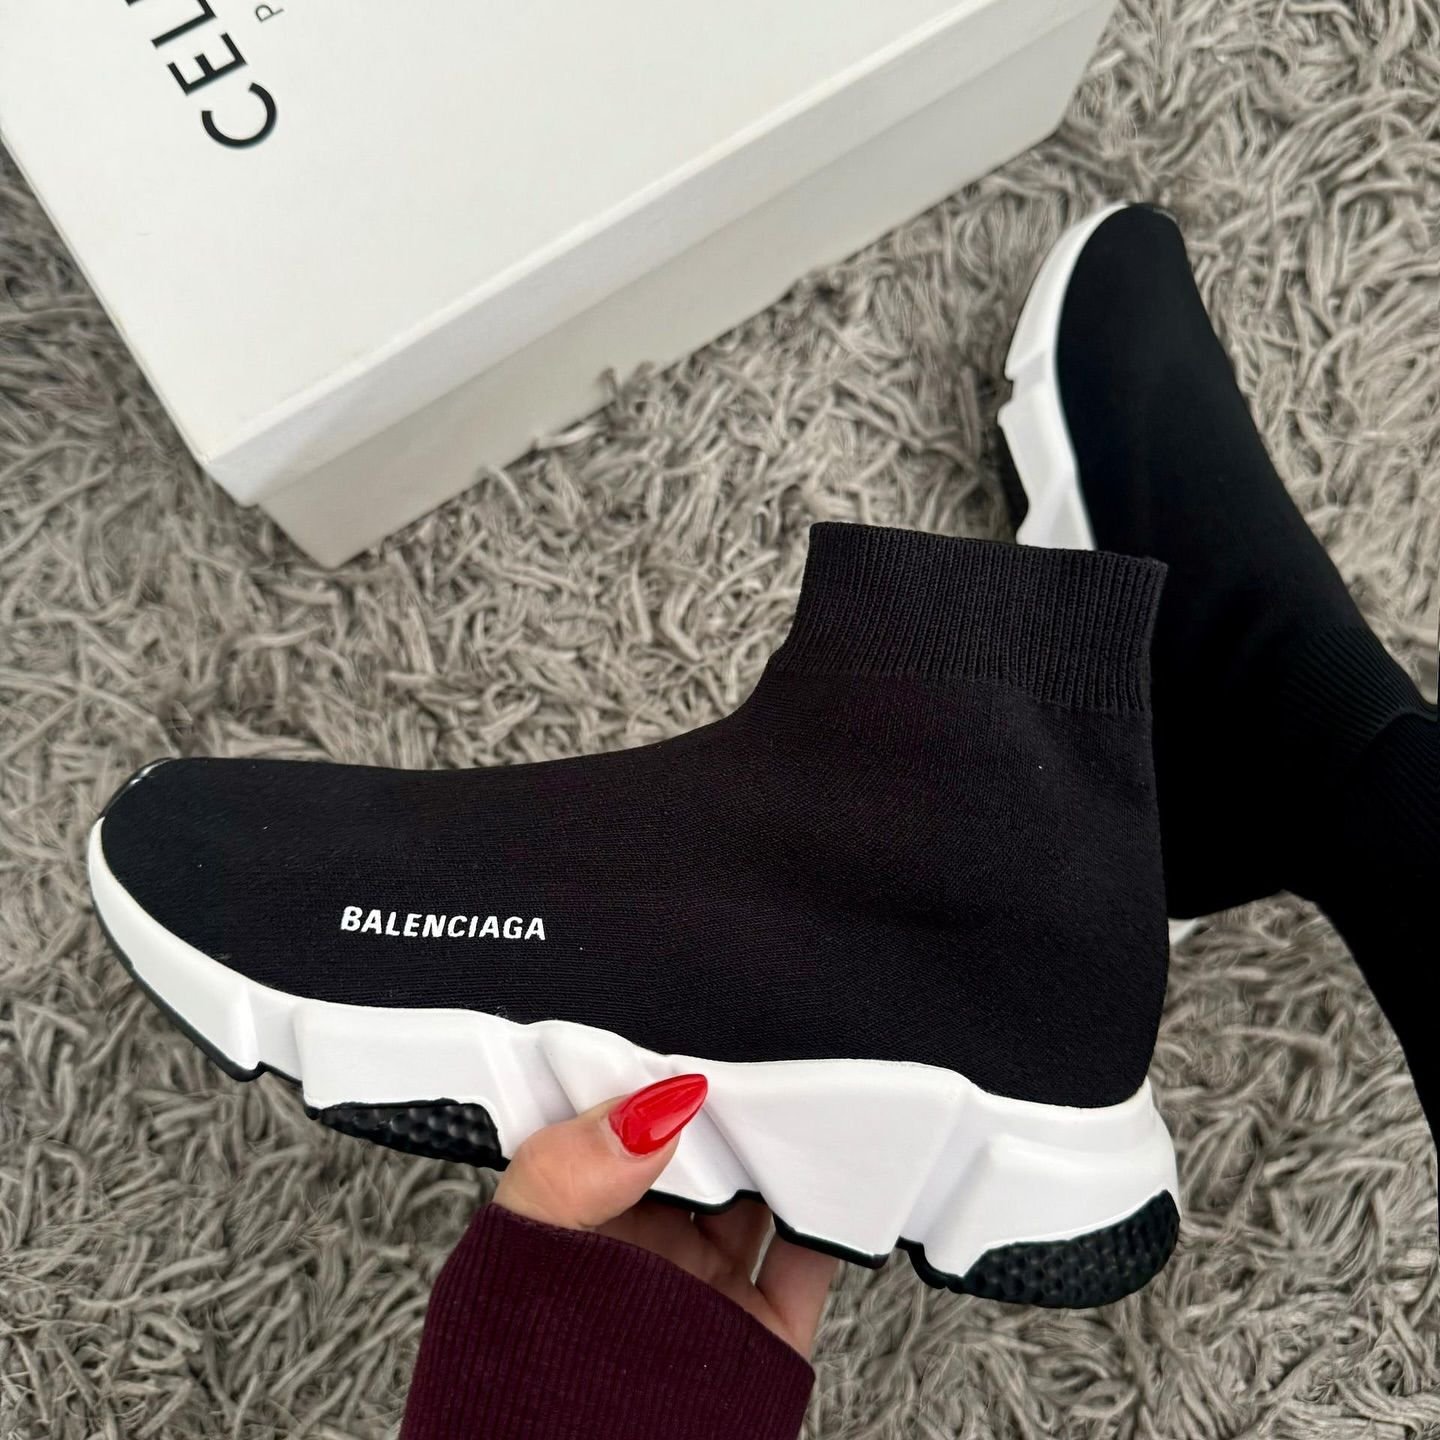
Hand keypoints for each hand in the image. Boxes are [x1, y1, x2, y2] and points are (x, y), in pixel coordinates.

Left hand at [493, 1074, 835, 1356]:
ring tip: (808, 1094)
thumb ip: (568, 1171)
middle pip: (705, 1151)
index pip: (627, 1123)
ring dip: (786, 1145)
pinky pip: (812, 1257)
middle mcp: (648, 1247)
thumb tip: (652, 1104)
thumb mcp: (512, 1253)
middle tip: (758, 1052)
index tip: (689, 1037)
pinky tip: (841, 1170)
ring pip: (762, 1192)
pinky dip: (834, 1213)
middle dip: (732, 1102)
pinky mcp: (763, 1328)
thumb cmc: (503, 1388)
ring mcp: (708, 1286)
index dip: (658, 1078)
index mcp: (582, 1215)